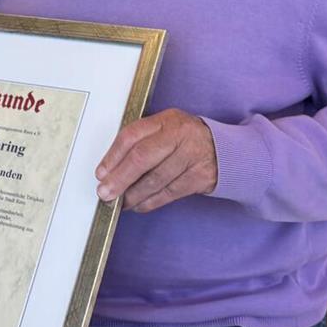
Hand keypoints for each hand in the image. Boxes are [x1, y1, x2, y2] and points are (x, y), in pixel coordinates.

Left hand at [95, 109, 217, 212]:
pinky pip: (169, 193)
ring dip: (133, 194)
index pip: (132, 136)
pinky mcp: (200, 177)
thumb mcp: (164, 129)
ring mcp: (191, 156)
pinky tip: (138, 205)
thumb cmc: (185, 139)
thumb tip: (110, 168)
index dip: (113, 156)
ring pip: (155, 179)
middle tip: (105, 192)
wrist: (226, 150)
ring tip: (120, 202)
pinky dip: (150, 202)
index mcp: (165, 121)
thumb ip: (140, 142)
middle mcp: (178, 136)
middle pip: (142, 158)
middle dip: (120, 178)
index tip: (101, 173)